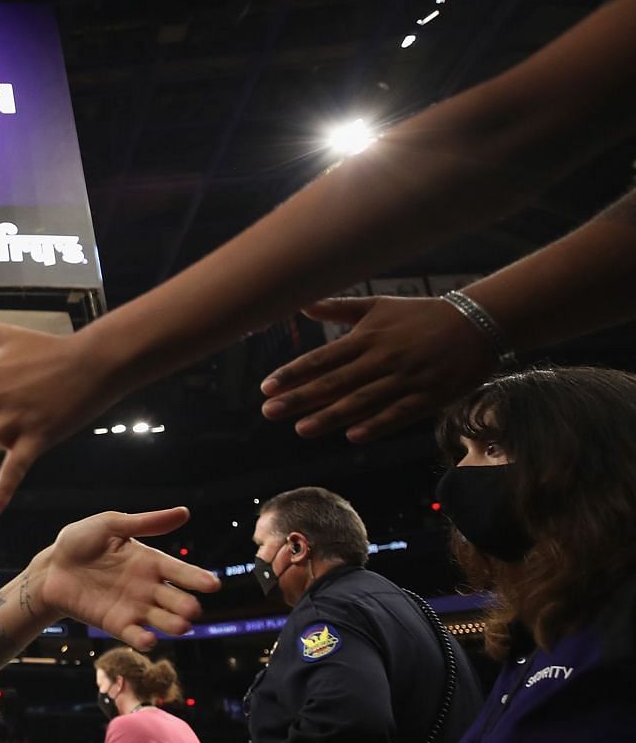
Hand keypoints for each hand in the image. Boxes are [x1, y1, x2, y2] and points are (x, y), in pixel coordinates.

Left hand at [35, 508, 220, 651]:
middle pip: (174, 599)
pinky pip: (133, 634)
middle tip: (192, 609)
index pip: (180, 571)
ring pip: (161, 620)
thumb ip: (146, 523)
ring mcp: (133, 607)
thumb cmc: (80, 542)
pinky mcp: (115, 623)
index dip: (196, 578)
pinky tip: (149, 640)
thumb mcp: (111, 525)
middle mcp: (148, 587)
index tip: (213, 584)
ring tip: (182, 626)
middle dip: (185, 605)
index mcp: (150, 562)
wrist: (50, 567)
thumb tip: (185, 512)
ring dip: (172, 624)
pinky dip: (142, 639)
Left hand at [260, 295, 495, 441]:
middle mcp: (381, 358)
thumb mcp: (378, 306)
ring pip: (362, 401)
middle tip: (269, 411)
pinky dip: (376, 424)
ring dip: (330, 416)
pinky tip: (353, 436)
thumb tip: (303, 306)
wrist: (477, 323)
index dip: (292, 374)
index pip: (321, 359)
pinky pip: (399, 413)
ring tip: (301, 429)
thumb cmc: (421, 315)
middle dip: (300, 398)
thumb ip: (339, 309)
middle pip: (334, 382)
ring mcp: (405, 379)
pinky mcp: (428, 396)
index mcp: (366, 337)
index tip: (266, 388)